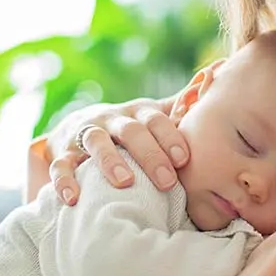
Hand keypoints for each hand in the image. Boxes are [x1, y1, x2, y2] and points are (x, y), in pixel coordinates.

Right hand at [46, 97, 187, 204]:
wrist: (78, 126)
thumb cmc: (129, 127)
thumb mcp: (153, 115)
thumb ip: (181, 105)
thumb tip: (215, 76)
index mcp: (138, 112)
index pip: (156, 120)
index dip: (170, 137)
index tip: (184, 158)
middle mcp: (111, 119)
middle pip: (131, 131)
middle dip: (150, 155)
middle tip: (167, 180)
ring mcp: (84, 134)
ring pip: (96, 142)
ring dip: (110, 161)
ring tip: (125, 183)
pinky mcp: (60, 152)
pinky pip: (60, 165)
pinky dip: (65, 181)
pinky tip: (74, 198)